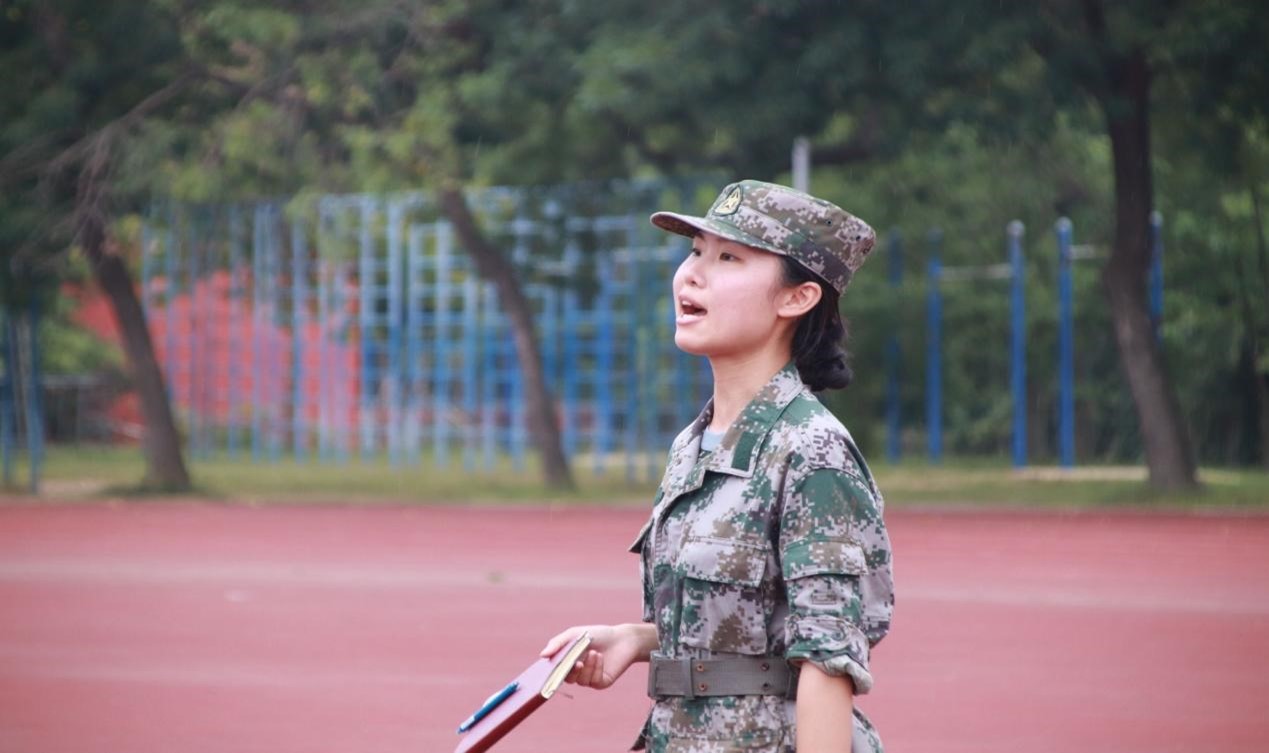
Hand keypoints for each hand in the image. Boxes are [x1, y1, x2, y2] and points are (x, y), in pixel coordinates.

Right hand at [539, 623, 655, 689]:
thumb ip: (558, 643)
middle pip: (565, 678)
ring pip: (580, 680)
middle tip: (576, 662)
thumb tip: (542, 655)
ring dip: (587, 667)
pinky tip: (600, 657)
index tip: (546, 671)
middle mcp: (576, 672)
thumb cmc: (597, 634)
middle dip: (570, 671)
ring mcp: (588, 678)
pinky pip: (593, 681)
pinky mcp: (601, 683)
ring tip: (594, 652)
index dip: (548, 673)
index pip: (553, 671)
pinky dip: (596, 668)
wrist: (622, 638)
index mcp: (566, 661)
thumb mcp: (574, 634)